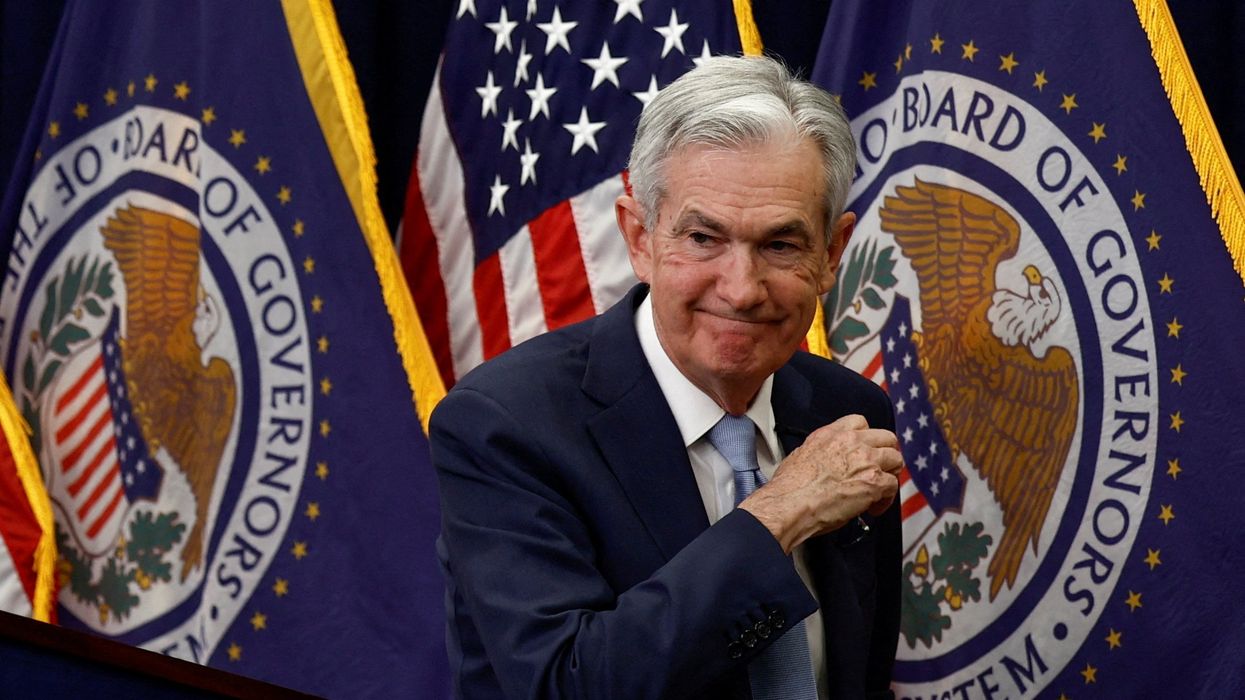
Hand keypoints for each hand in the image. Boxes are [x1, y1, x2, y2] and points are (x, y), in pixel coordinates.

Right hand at [738, 414, 902, 552]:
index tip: (864, 450)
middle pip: (886, 438)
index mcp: (832, 434)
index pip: (860, 422)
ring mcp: (866, 461)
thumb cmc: (790, 487)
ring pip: (896, 459)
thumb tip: (825, 461)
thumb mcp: (801, 454)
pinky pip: (893, 486)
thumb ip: (820, 451)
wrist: (792, 504)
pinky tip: (873, 508)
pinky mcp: (875, 482)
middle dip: (886, 454)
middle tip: (879, 470)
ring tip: (880, 490)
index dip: (866, 438)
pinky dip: (886, 499)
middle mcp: (852, 442)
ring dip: (890, 474)